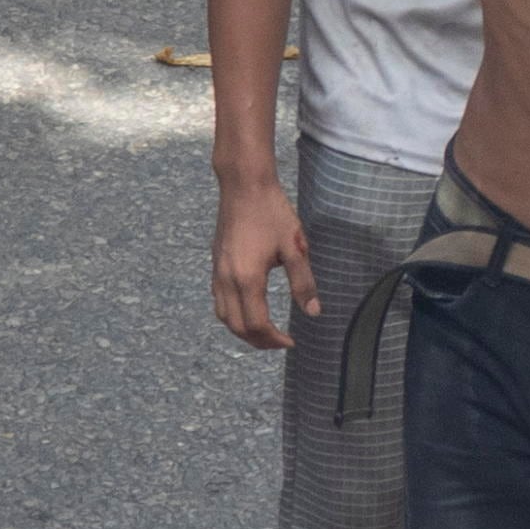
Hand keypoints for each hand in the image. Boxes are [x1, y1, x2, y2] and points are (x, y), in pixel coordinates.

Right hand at [213, 169, 317, 351]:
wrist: (244, 186)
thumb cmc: (271, 212)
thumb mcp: (295, 248)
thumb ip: (303, 283)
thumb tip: (314, 312)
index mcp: (248, 278)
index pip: (257, 324)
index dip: (274, 339)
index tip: (291, 341)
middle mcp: (227, 279)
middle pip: (237, 326)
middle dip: (258, 341)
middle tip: (279, 342)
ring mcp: (217, 272)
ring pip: (224, 316)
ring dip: (242, 330)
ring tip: (264, 332)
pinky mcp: (215, 264)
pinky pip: (219, 300)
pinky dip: (232, 314)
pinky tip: (248, 309)